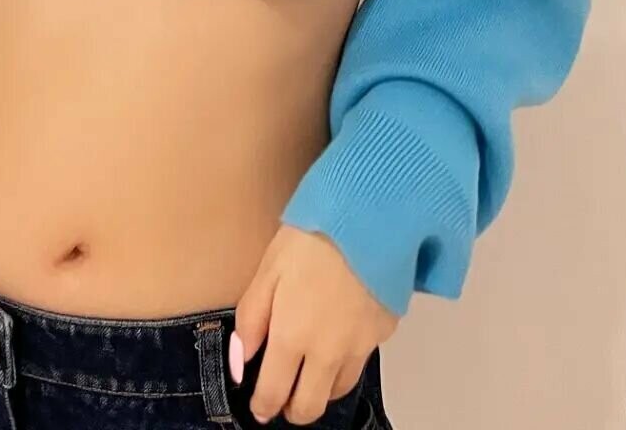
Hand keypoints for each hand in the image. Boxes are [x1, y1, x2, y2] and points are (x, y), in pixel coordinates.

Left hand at [231, 224, 398, 424]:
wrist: (370, 216)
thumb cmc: (312, 237)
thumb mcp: (268, 268)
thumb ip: (251, 319)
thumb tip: (241, 361)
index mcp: (292, 337)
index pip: (274, 394)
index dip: (264, 407)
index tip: (260, 407)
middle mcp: (327, 353)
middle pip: (310, 407)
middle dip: (293, 409)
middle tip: (284, 395)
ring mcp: (360, 347)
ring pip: (338, 389)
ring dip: (320, 387)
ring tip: (310, 367)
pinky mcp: (384, 334)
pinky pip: (361, 360)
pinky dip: (346, 359)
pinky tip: (339, 335)